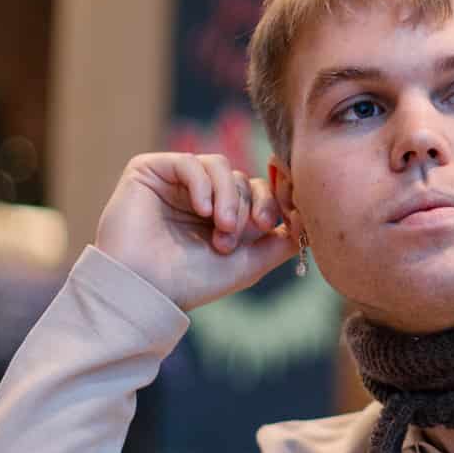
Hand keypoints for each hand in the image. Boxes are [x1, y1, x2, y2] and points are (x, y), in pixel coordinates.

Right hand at [94, 153, 296, 311]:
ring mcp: (175, 181)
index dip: (274, 199)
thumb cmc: (192, 281)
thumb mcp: (250, 264)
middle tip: (233, 238)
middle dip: (246, 209)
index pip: (260, 190)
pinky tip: (202, 210)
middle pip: (244, 179)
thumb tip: (308, 219)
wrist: (145, 290)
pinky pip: (190, 162)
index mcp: (223, 213)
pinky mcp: (150, 170)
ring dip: (229, 198)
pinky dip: (202, 184)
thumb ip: (282, 242)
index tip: (275, 222)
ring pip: (221, 167)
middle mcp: (201, 194)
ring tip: (220, 229)